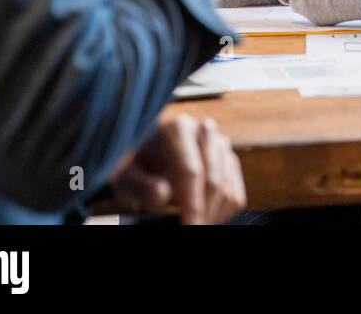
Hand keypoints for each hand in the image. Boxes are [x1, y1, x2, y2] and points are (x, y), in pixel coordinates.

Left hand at [109, 112, 246, 223]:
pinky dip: (222, 212)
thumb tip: (161, 195)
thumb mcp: (126, 179)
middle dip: (204, 212)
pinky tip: (203, 217)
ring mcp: (220, 146)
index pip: (191, 170)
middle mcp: (204, 131)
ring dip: (213, 214)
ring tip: (194, 224)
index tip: (189, 225)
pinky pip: (235, 192)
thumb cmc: (135, 170)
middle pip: (212, 180)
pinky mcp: (229, 161)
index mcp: (177, 129)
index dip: (192, 202)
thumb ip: (140, 187)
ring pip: (226, 187)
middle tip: (193, 231)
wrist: (148, 160)